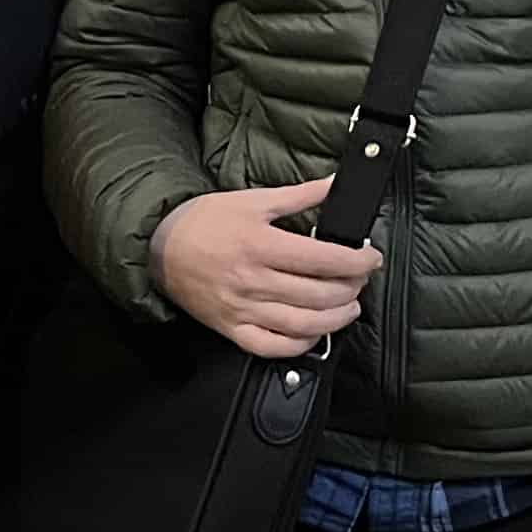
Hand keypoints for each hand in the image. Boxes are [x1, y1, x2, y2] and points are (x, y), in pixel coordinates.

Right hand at [152, 177, 383, 360]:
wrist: (160, 248)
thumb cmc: (205, 221)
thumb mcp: (253, 200)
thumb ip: (300, 195)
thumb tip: (336, 184)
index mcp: (261, 244)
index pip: (323, 258)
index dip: (356, 261)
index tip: (371, 258)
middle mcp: (254, 281)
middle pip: (318, 293)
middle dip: (350, 288)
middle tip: (360, 279)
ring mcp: (242, 310)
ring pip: (302, 324)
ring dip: (335, 318)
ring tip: (349, 306)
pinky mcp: (232, 330)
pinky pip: (273, 347)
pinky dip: (300, 344)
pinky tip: (314, 331)